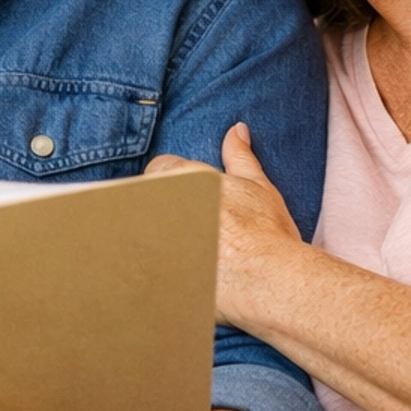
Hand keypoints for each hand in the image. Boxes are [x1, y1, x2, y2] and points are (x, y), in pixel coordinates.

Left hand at [147, 122, 301, 328]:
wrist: (272, 280)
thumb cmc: (268, 233)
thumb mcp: (258, 187)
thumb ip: (240, 156)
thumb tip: (236, 130)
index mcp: (186, 179)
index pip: (158, 169)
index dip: (171, 181)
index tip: (187, 198)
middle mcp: (166, 205)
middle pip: (145, 198)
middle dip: (160, 208)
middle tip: (187, 226)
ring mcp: (156, 239)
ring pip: (138, 230)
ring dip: (151, 235)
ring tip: (181, 251)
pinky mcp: (153, 271)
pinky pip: (138, 264)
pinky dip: (148, 266)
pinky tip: (170, 274)